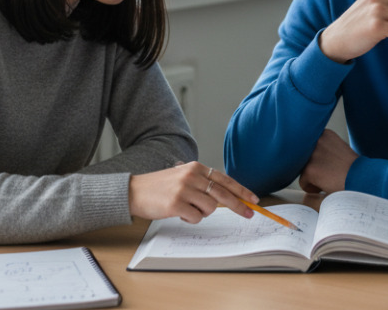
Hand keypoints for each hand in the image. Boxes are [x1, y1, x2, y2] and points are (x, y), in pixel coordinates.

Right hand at [128, 162, 258, 223]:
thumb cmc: (160, 187)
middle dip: (239, 205)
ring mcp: (184, 190)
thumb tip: (227, 196)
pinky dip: (190, 218)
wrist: (134, 191)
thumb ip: (202, 183)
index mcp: (196, 168)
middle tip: (249, 214)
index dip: (241, 190)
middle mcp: (192, 176)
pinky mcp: (176, 204)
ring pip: (209, 208)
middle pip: (223, 194)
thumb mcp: (183, 177)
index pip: (225, 179)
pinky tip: (179, 213)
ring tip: (187, 208)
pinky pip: (196, 217)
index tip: (253, 199)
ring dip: (202, 213)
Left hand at [298, 129, 356, 193]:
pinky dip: (312, 188)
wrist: (363, 180)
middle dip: (312, 167)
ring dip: (312, 177)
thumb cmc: (353, 169)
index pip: (308, 147)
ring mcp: (312, 155)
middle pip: (303, 158)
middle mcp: (317, 140)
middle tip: (328, 174)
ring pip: (302, 170)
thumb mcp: (338, 150)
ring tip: (328, 179)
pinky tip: (326, 186)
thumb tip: (308, 158)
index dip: (316, 159)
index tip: (328, 165)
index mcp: (325, 134)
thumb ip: (323, 149)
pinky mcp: (309, 170)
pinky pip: (303, 183)